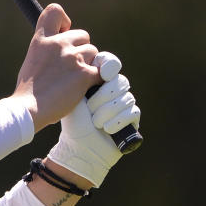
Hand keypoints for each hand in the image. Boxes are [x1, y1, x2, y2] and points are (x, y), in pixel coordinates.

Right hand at [11, 4, 100, 131]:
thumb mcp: (32, 60)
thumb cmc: (28, 91)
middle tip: (70, 67)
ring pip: (94, 53)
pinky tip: (86, 88)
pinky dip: (96, 80)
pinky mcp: (85, 74)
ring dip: (88, 65)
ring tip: (74, 81)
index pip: (55, 11)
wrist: (28, 110)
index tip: (63, 33)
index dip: (64, 21)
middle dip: (81, 49)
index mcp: (41, 39)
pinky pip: (101, 71)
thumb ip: (47, 50)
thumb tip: (62, 49)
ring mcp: (73, 58)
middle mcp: (58, 44)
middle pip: (83, 35)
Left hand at [47, 52, 140, 186]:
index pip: (109, 63)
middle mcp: (113, 89)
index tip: (103, 73)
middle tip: (90, 107)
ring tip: (95, 122)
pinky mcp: (133, 119)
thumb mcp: (73, 96)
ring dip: (107, 111)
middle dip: (104, 95)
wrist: (78, 147)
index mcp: (98, 80)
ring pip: (126, 97)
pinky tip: (106, 128)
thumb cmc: (73, 121)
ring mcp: (124, 103)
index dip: (108, 65)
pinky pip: (132, 112)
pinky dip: (117, 121)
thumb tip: (87, 59)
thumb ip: (80, 77)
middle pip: (119, 80)